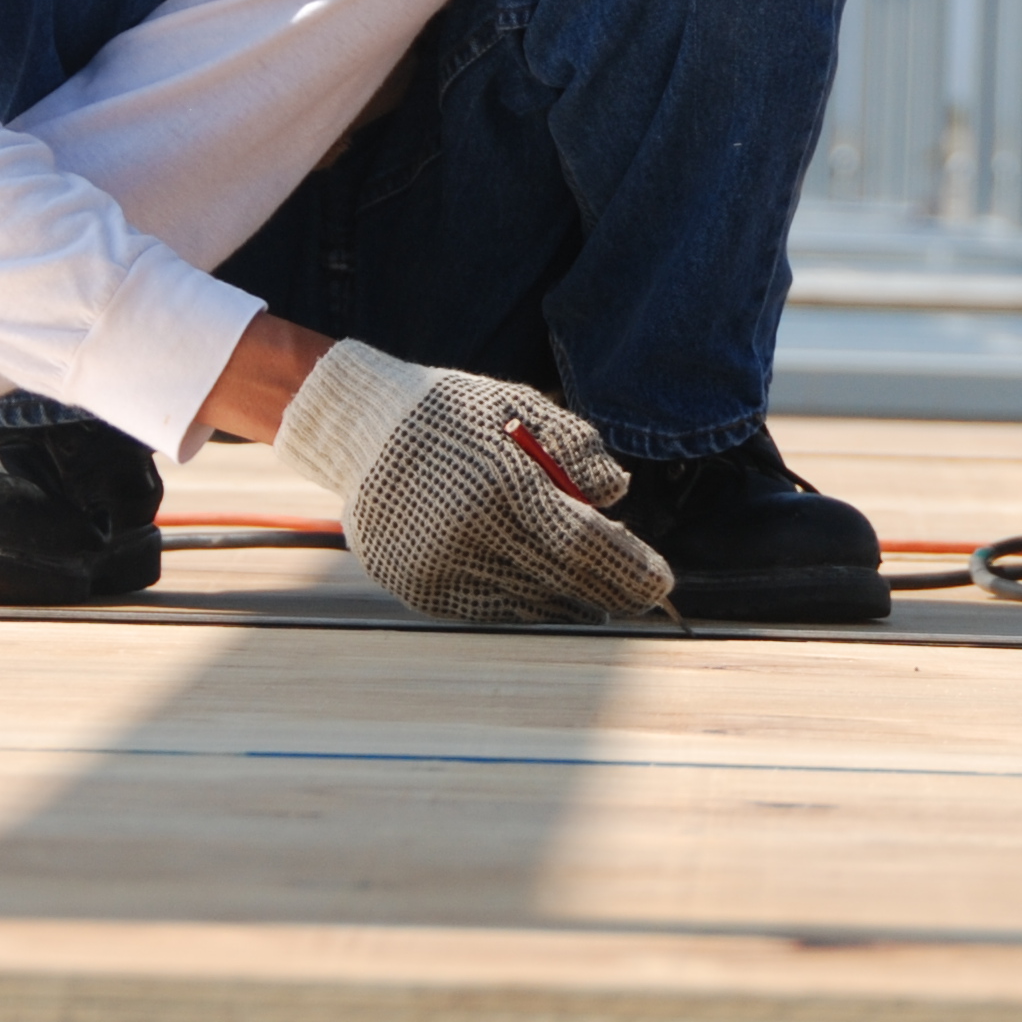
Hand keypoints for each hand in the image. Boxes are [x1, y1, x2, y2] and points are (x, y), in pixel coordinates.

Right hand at [271, 340, 671, 624]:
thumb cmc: (452, 415)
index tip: (659, 578)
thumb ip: (576, 449)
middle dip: (609, 590)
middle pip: (561, 581)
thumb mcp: (520, 411)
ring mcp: (440, 566)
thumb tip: (617, 493)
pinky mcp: (420, 588)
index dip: (626, 566)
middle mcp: (469, 531)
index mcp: (500, 482)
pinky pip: (488, 610)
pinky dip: (525, 605)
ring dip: (570, 600)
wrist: (362, 431)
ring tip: (595, 593)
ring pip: (527, 602)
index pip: (582, 542)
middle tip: (641, 594)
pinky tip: (545, 594)